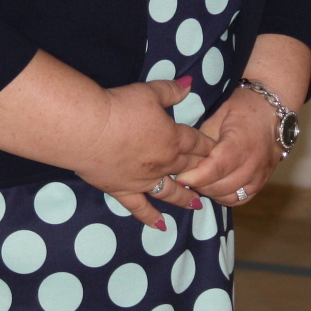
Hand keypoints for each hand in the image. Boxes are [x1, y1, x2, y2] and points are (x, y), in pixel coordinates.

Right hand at [74, 76, 214, 228]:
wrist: (90, 129)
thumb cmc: (120, 107)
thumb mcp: (149, 92)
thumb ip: (171, 91)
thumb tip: (189, 85)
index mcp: (173, 138)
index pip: (197, 143)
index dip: (209, 147)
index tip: (219, 152)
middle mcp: (164, 163)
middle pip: (189, 168)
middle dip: (203, 173)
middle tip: (213, 180)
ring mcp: (144, 180)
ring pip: (171, 192)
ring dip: (185, 199)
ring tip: (197, 206)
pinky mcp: (124, 190)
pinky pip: (140, 208)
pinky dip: (151, 217)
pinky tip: (161, 226)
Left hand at [175, 87, 284, 206]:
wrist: (274, 110)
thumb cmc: (244, 108)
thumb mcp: (218, 115)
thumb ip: (203, 139)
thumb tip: (186, 157)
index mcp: (240, 144)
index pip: (215, 169)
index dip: (195, 177)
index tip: (179, 177)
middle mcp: (252, 164)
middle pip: (221, 187)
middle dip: (199, 185)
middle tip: (185, 176)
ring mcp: (260, 176)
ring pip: (230, 197)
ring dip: (211, 192)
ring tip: (199, 181)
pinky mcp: (262, 183)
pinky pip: (241, 199)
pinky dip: (225, 197)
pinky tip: (215, 187)